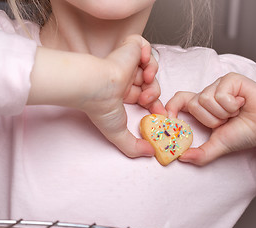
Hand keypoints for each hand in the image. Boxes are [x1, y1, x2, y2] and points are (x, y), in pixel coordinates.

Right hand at [84, 35, 165, 157]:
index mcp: (122, 94)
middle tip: (150, 101)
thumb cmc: (102, 108)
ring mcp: (126, 63)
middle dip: (154, 93)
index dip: (155, 105)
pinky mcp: (128, 49)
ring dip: (152, 76)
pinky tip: (143, 63)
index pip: (145, 98)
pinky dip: (148, 53)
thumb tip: (150, 154)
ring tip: (145, 81)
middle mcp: (125, 78)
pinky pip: (143, 46)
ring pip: (150, 67)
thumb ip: (133, 147)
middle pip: (150, 83)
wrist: (96, 86)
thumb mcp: (118, 133)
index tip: (159, 114)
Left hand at [166, 73, 255, 165]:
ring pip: (206, 99)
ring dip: (223, 113)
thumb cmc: (244, 132)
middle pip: (193, 104)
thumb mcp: (218, 145)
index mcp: (202, 107)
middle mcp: (208, 94)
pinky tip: (242, 104)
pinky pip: (220, 95)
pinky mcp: (231, 79)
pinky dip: (231, 106)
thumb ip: (200, 153)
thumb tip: (181, 158)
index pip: (179, 100)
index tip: (170, 118)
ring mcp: (219, 85)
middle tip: (226, 121)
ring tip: (235, 113)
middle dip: (211, 120)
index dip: (172, 106)